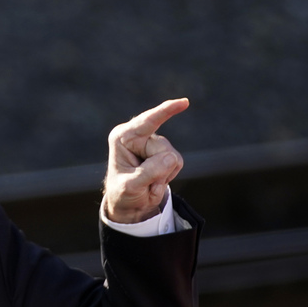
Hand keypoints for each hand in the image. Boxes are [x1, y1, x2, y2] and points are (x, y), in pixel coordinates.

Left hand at [103, 98, 188, 223]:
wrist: (128, 204)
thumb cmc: (123, 192)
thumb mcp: (130, 186)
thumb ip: (149, 172)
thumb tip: (171, 158)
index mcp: (123, 137)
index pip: (148, 122)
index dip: (166, 111)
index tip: (184, 102)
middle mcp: (138, 136)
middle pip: (163, 150)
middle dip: (157, 170)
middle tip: (142, 183)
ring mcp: (153, 143)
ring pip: (173, 157)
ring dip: (162, 175)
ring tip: (147, 182)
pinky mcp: (164, 152)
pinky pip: (177, 163)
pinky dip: (168, 176)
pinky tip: (154, 180)